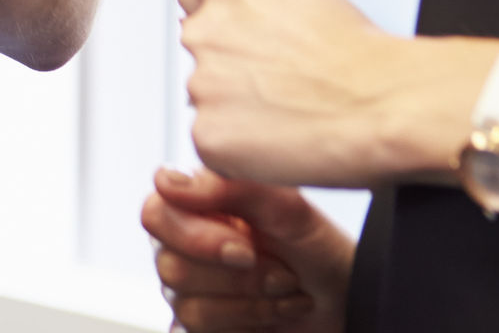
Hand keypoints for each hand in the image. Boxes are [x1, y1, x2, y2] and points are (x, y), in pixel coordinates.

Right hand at [142, 166, 352, 331]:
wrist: (343, 298)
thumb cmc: (314, 246)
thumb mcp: (286, 207)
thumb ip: (228, 186)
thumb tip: (167, 182)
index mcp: (193, 205)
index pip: (155, 214)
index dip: (196, 238)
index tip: (247, 248)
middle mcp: (179, 246)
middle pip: (171, 268)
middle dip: (240, 278)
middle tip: (282, 272)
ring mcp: (187, 292)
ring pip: (189, 308)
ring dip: (253, 304)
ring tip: (286, 292)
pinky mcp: (200, 328)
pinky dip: (251, 327)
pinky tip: (275, 316)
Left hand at [179, 0, 473, 187]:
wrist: (389, 104)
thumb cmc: (364, 56)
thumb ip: (258, 4)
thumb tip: (245, 18)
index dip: (219, 21)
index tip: (238, 40)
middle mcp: (204, 30)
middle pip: (201, 51)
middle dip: (231, 69)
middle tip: (282, 89)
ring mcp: (201, 84)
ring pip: (207, 101)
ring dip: (237, 111)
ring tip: (293, 117)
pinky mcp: (208, 135)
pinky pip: (214, 144)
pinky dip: (241, 151)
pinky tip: (284, 144)